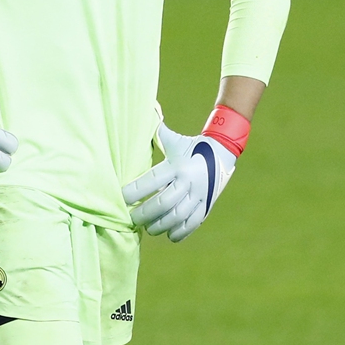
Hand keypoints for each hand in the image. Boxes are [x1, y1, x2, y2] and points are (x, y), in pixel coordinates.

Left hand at [122, 123, 236, 241]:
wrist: (223, 152)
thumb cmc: (190, 146)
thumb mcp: (173, 140)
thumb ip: (156, 132)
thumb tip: (145, 110)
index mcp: (176, 166)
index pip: (151, 182)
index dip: (134, 192)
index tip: (121, 198)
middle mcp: (188, 181)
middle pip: (163, 203)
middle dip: (144, 214)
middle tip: (132, 218)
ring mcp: (199, 195)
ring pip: (176, 217)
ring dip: (159, 226)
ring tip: (149, 228)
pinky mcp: (206, 206)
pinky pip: (192, 224)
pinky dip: (179, 233)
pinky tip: (168, 234)